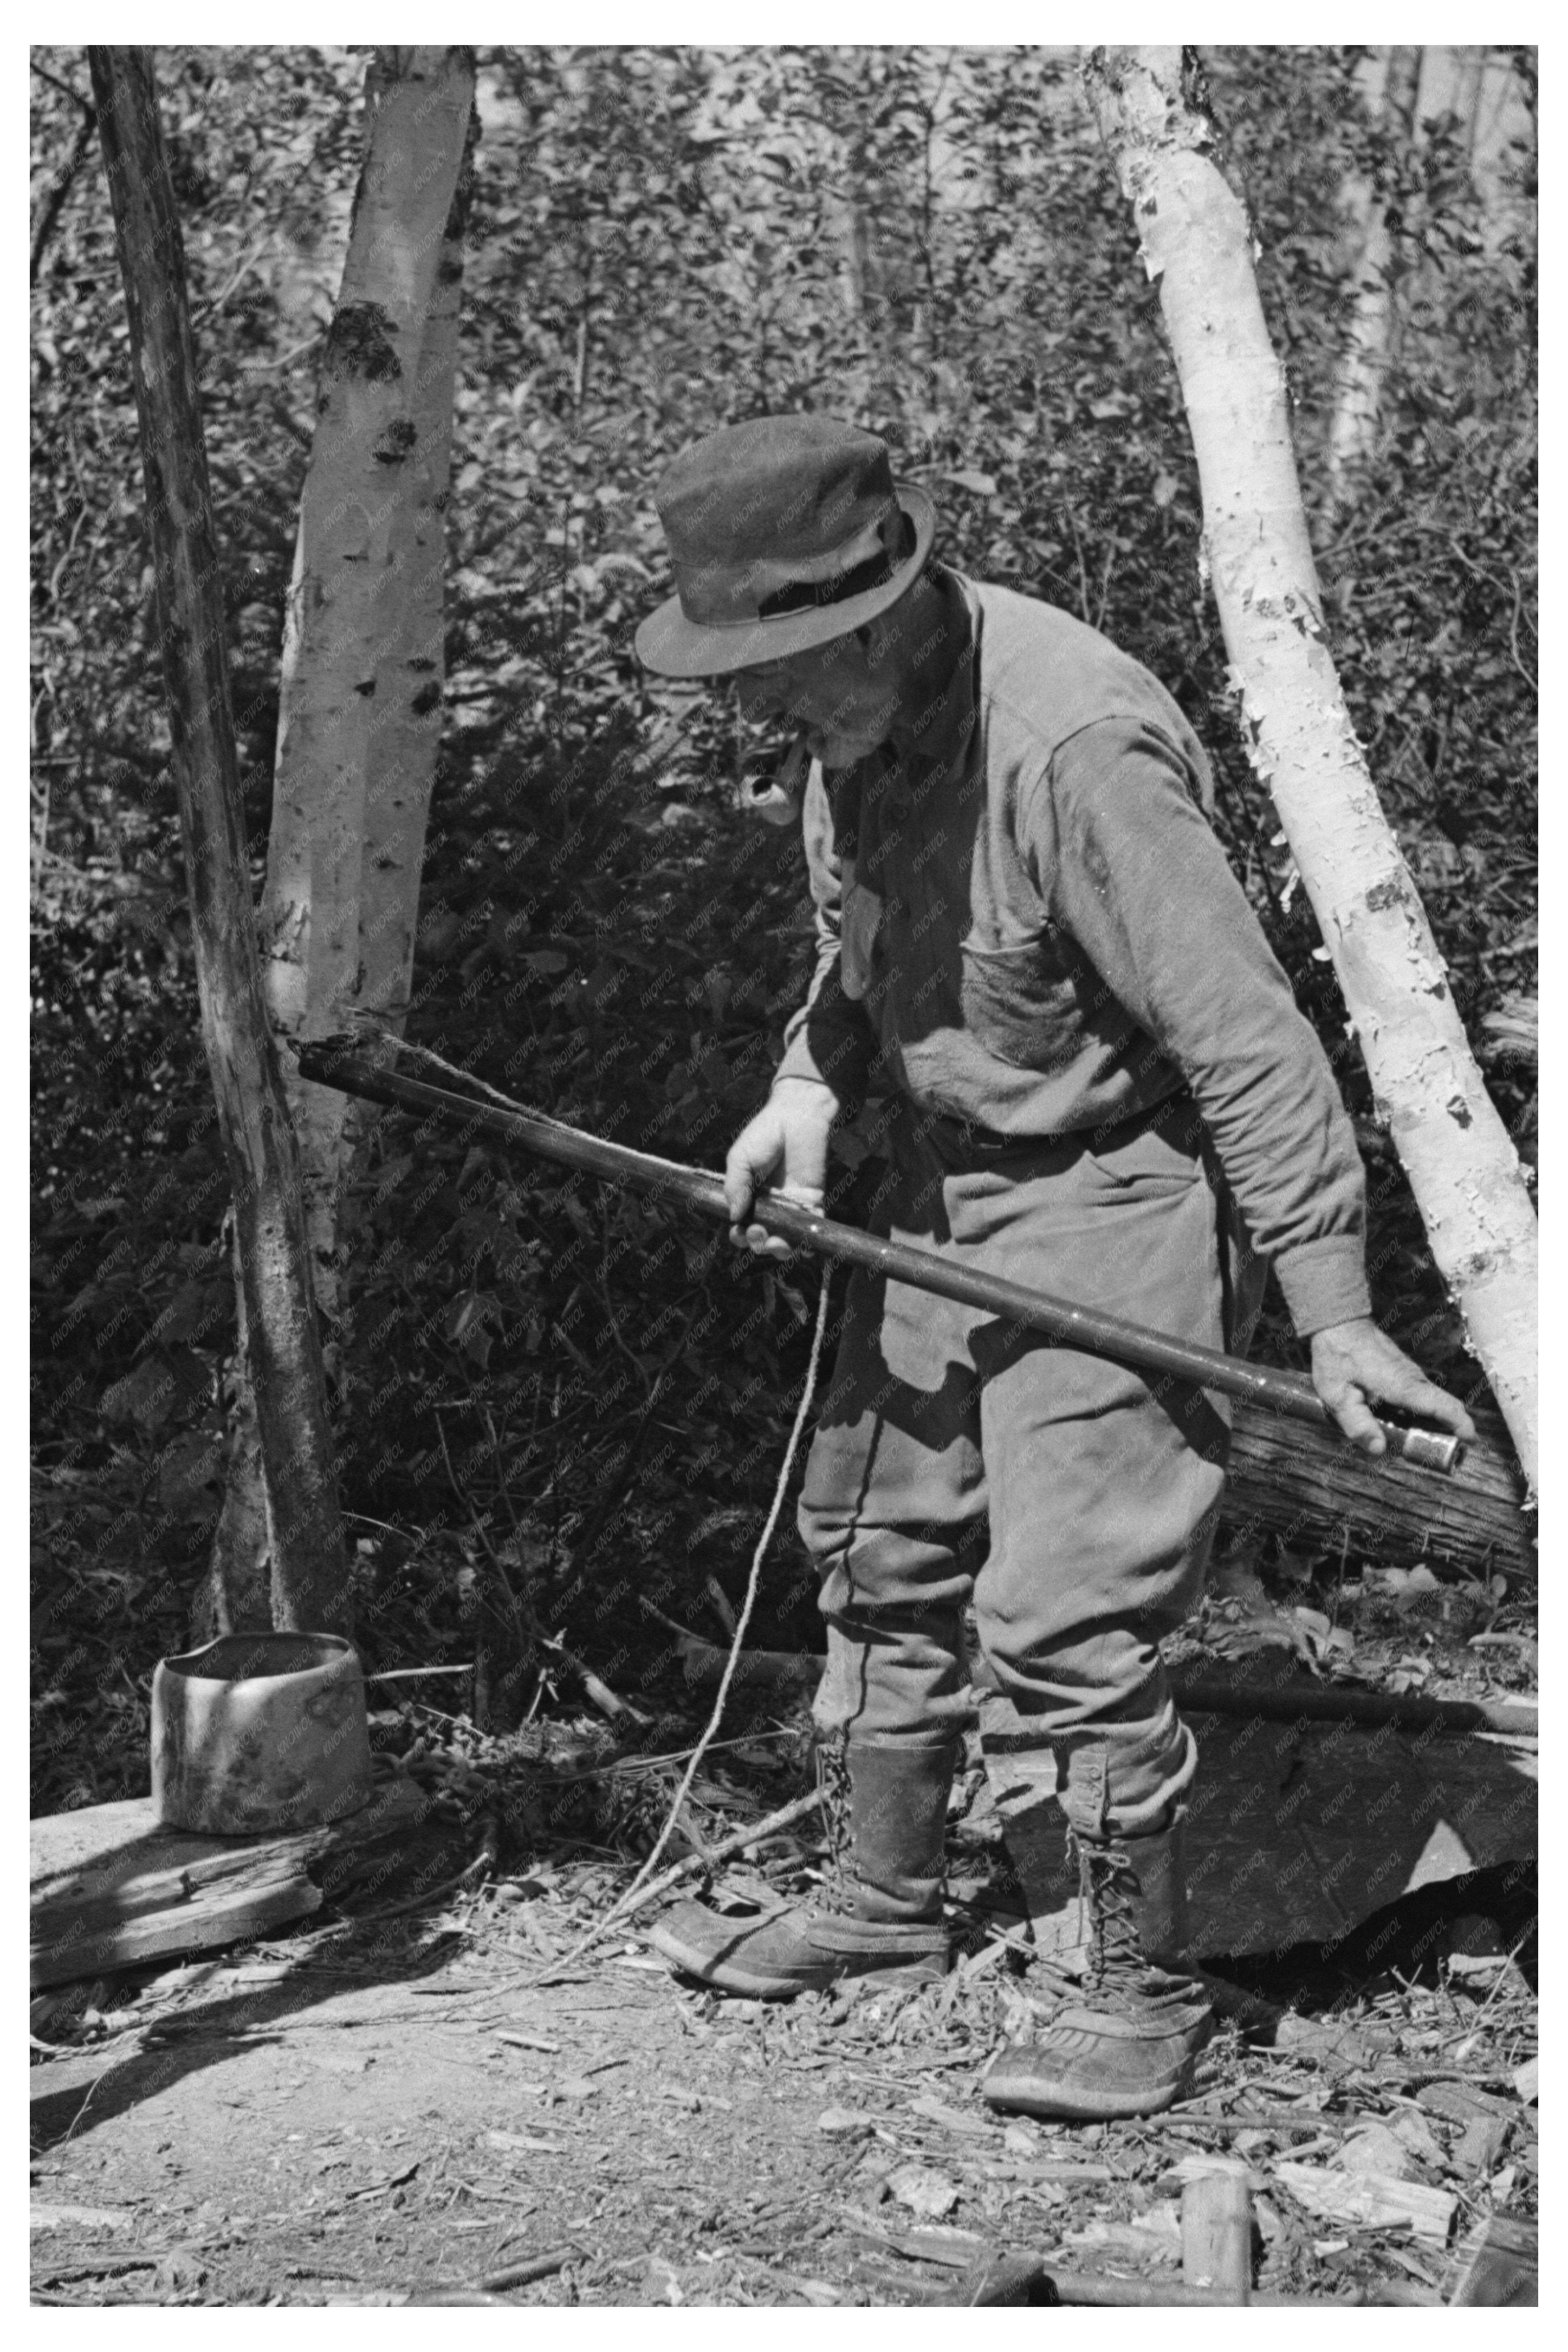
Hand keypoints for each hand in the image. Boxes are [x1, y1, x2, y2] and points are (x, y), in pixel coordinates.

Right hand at [723, 1080, 833, 1257]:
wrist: (796, 1116)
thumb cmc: (764, 1134)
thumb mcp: (739, 1159)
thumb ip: (735, 1186)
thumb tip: (734, 1217)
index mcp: (749, 1198)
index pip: (742, 1226)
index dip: (739, 1236)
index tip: (738, 1232)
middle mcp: (769, 1206)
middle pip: (763, 1238)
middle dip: (758, 1243)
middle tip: (758, 1232)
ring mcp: (791, 1206)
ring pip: (786, 1238)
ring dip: (780, 1248)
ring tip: (777, 1242)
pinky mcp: (812, 1200)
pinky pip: (811, 1227)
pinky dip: (809, 1241)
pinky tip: (804, 1248)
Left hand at [1310, 1318, 1475, 1456]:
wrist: (1338, 1322)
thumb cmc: (1337, 1357)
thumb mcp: (1338, 1396)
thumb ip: (1358, 1424)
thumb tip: (1378, 1449)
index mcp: (1403, 1386)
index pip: (1445, 1406)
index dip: (1462, 1425)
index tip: (1470, 1441)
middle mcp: (1413, 1378)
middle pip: (1443, 1406)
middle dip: (1448, 1431)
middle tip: (1436, 1454)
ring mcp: (1409, 1372)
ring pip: (1431, 1400)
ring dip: (1432, 1422)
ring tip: (1414, 1444)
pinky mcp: (1402, 1370)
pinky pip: (1419, 1393)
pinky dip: (1419, 1411)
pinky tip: (1399, 1423)